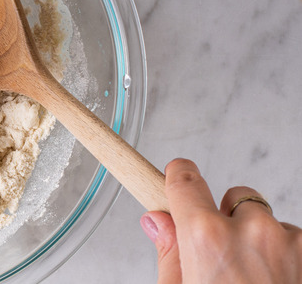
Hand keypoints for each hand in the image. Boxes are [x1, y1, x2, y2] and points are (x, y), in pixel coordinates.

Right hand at [141, 158, 301, 282]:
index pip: (185, 180)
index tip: (176, 173)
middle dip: (226, 218)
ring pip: (267, 221)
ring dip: (258, 239)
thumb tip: (159, 222)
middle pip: (233, 198)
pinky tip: (274, 280)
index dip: (178, 175)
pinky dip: (284, 254)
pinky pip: (293, 239)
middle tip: (221, 257)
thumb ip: (169, 255)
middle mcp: (250, 230)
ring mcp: (288, 240)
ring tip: (252, 276)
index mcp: (206, 237)